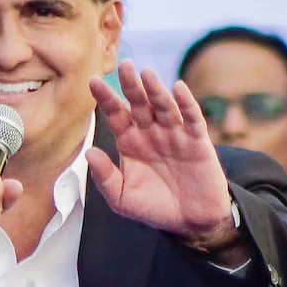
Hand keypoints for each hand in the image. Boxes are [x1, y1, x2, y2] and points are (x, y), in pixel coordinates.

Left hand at [87, 60, 232, 241]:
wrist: (190, 221)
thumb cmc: (155, 207)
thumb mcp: (122, 198)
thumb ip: (105, 177)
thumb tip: (89, 152)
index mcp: (130, 141)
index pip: (116, 114)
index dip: (105, 98)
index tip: (92, 81)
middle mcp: (151, 132)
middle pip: (139, 103)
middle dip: (131, 85)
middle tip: (124, 66)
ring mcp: (175, 134)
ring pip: (164, 106)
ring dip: (156, 90)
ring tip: (147, 74)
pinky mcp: (197, 141)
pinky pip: (192, 118)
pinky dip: (187, 103)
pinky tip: (178, 88)